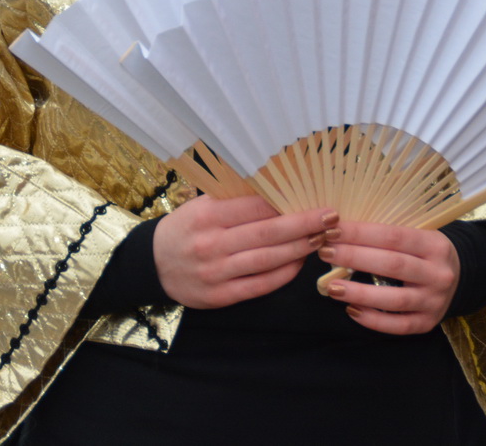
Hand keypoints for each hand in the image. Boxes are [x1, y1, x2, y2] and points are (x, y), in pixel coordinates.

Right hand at [153, 195, 332, 309]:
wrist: (153, 265)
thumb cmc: (184, 229)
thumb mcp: (201, 206)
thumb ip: (233, 200)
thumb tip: (278, 190)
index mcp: (207, 216)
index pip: (256, 207)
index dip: (287, 202)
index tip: (314, 197)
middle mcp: (212, 244)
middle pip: (268, 233)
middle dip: (304, 225)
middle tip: (331, 218)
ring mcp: (216, 273)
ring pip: (268, 259)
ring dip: (300, 248)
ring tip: (322, 238)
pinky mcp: (220, 296)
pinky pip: (260, 284)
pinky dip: (283, 273)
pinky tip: (299, 262)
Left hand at [318, 221, 460, 334]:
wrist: (461, 276)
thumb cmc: (425, 251)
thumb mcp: (418, 235)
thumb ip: (387, 235)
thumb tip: (342, 231)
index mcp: (434, 245)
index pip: (393, 236)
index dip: (360, 233)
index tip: (332, 231)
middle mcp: (438, 273)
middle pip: (392, 265)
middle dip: (354, 258)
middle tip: (325, 253)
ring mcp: (434, 301)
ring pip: (394, 299)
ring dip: (359, 293)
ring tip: (332, 288)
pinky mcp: (428, 323)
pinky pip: (398, 325)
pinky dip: (373, 320)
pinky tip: (351, 311)